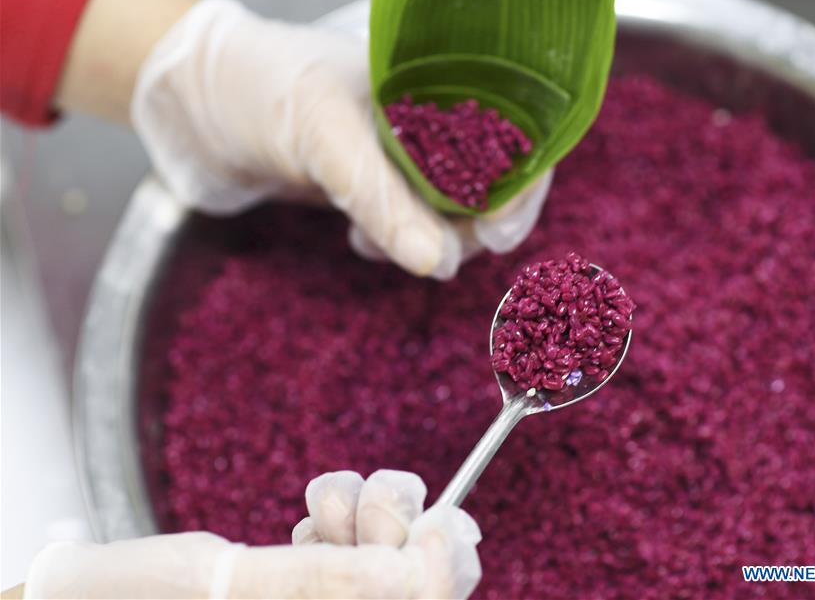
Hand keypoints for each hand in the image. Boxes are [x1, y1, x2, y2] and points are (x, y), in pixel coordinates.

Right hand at [23, 470, 481, 598]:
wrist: (94, 594)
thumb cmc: (143, 598)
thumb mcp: (237, 590)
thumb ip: (332, 585)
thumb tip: (414, 572)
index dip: (442, 572)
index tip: (440, 521)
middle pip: (419, 579)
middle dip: (402, 524)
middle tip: (367, 501)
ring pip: (391, 546)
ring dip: (366, 506)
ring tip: (318, 508)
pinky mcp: (313, 581)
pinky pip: (355, 539)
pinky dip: (340, 514)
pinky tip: (308, 522)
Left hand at [131, 0, 550, 279]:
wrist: (194, 102)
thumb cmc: (260, 90)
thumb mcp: (326, 136)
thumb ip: (382, 197)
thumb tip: (437, 262)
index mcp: (437, 81)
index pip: (511, 135)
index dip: (517, 186)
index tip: (497, 233)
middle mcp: (430, 116)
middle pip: (487, 182)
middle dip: (466, 226)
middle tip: (437, 255)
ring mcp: (403, 151)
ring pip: (447, 210)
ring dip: (427, 239)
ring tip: (376, 241)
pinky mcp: (375, 181)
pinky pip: (408, 219)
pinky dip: (396, 240)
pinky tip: (361, 240)